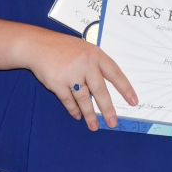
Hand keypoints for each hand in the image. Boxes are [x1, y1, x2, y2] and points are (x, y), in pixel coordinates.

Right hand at [21, 30, 137, 130]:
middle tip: (113, 122)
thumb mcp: (85, 49)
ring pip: (84, 99)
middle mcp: (85, 64)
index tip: (133, 100)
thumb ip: (96, 65)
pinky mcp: (57, 83)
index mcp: (96, 55)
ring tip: (94, 126)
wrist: (38, 45)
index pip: (115, 73)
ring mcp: (71, 74)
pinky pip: (68, 100)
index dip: (125, 88)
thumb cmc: (63, 48)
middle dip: (107, 109)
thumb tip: (105, 88)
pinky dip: (73, 109)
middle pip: (100, 90)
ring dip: (89, 114)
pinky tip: (78, 116)